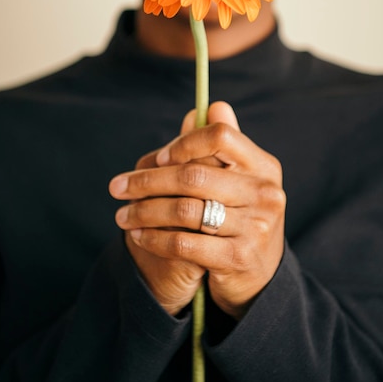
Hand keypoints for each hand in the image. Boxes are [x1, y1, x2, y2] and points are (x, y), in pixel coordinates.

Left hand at [109, 102, 285, 318]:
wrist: (259, 276)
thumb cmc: (240, 217)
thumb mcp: (238, 180)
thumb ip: (221, 146)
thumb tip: (211, 105)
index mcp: (264, 166)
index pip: (221, 136)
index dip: (184, 143)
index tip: (159, 157)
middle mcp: (264, 192)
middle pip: (193, 174)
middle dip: (147, 181)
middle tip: (118, 187)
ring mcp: (254, 226)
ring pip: (184, 209)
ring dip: (144, 211)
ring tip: (122, 214)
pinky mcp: (237, 257)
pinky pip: (183, 242)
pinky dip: (154, 237)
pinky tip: (138, 235)